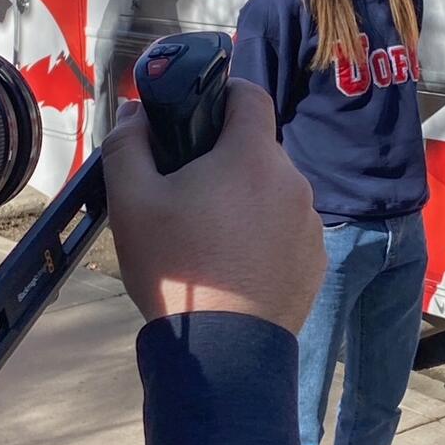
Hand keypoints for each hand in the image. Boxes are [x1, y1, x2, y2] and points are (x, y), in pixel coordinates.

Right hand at [103, 79, 324, 332]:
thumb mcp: (130, 201)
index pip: (250, 95)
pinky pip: (287, 232)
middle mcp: (292, 182)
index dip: (223, 93)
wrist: (220, 351)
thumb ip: (128, 145)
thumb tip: (137, 114)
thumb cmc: (176, 268)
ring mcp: (309, 224)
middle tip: (188, 190)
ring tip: (210, 236)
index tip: (198, 112)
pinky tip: (235, 265)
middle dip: (226, 159)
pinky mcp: (316, 261)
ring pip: (274, 192)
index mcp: (252, 157)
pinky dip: (265, 237)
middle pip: (258, 150)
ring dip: (247, 200)